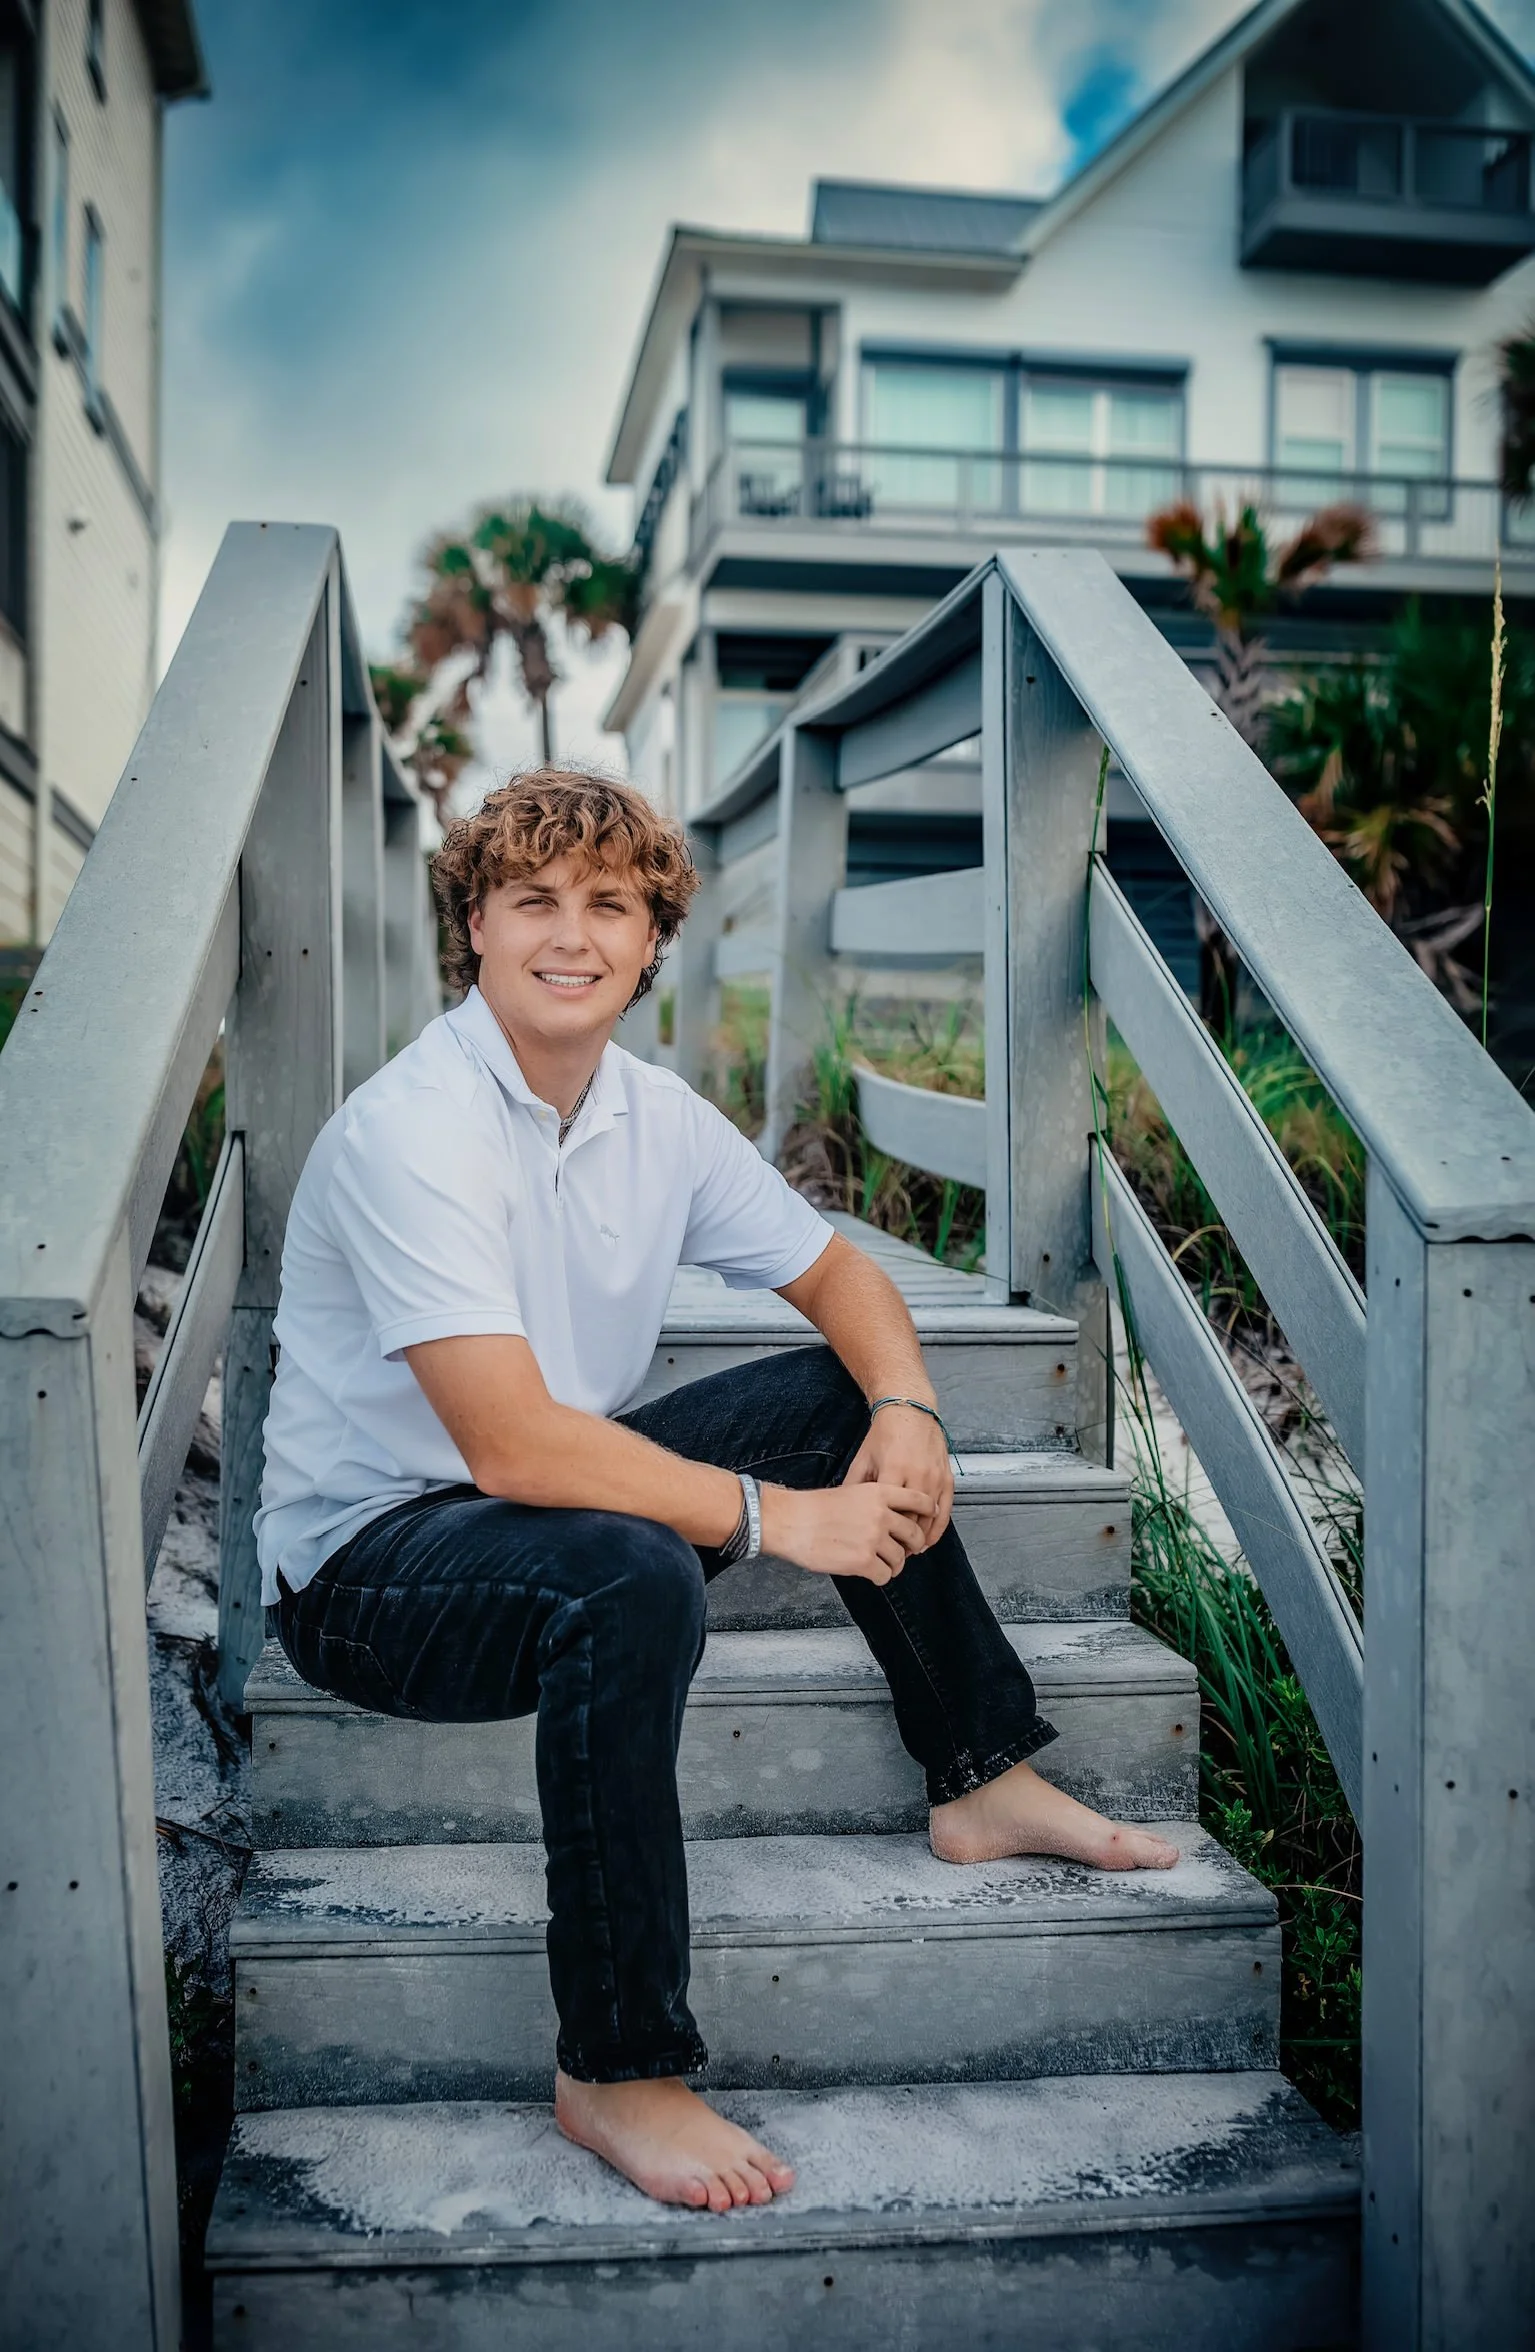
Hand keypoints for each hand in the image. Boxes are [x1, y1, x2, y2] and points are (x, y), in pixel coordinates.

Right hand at [760, 1481, 934, 1584]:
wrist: (791, 1521)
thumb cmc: (815, 1508)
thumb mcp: (851, 1491)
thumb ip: (876, 1502)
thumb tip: (895, 1516)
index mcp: (879, 1493)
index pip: (919, 1500)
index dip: (928, 1511)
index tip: (929, 1518)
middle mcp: (881, 1515)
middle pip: (914, 1534)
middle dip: (912, 1545)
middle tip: (906, 1550)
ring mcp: (873, 1539)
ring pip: (900, 1558)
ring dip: (893, 1564)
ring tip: (882, 1564)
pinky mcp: (863, 1561)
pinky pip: (885, 1575)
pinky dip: (880, 1577)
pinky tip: (871, 1573)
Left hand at [844, 1402, 953, 1550]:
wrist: (910, 1413)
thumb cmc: (884, 1436)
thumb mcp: (863, 1459)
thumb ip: (854, 1486)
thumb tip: (841, 1512)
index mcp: (894, 1471)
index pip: (889, 1514)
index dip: (882, 1534)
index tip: (873, 1545)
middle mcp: (918, 1476)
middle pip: (911, 1521)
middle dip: (900, 1541)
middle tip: (890, 1554)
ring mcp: (935, 1479)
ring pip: (929, 1520)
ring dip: (918, 1539)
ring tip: (905, 1551)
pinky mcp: (947, 1479)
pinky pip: (945, 1512)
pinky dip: (936, 1530)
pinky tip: (926, 1541)